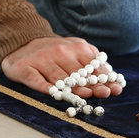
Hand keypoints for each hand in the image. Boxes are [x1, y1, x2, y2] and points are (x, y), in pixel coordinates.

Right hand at [0, 36, 123, 98]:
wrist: (23, 41)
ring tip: (84, 96)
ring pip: (58, 77)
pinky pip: (36, 79)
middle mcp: (59, 51)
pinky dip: (44, 87)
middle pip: (77, 72)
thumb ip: (92, 62)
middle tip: (103, 93)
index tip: (115, 88)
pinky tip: (53, 94)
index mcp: (76, 47)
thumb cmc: (55, 51)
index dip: (104, 78)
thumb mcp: (76, 50)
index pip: (92, 65)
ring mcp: (42, 60)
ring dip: (72, 87)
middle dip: (91, 84)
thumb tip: (113, 77)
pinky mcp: (25, 68)